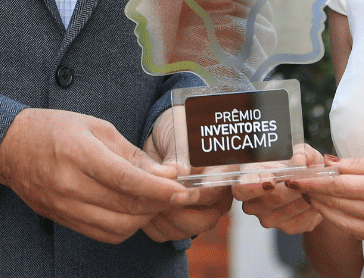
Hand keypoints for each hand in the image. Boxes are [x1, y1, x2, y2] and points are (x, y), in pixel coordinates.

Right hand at [0, 108, 191, 243]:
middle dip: (158, 204)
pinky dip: (126, 228)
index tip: (182, 191)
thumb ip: (131, 154)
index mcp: (79, 152)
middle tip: (176, 195)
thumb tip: (166, 175)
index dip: (159, 189)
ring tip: (155, 202)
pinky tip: (132, 212)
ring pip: (118, 226)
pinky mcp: (64, 220)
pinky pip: (104, 234)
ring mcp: (65, 206)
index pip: (126, 179)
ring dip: (144, 218)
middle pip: (126, 206)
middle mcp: (70, 184)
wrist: (10, 148)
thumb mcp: (95, 127)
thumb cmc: (55, 130)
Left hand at [140, 105, 233, 241]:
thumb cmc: (178, 130)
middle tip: (154, 197)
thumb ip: (180, 155)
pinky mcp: (178, 221)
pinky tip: (138, 207)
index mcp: (224, 175)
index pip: (215, 193)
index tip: (176, 190)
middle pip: (202, 221)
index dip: (195, 195)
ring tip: (142, 199)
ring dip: (159, 219)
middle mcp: (216, 198)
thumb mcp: (180, 136)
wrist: (163, 137)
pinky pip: (165, 234)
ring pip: (182, 231)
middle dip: (175, 212)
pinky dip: (150, 225)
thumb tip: (178, 173)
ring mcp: (198, 213)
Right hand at [236, 144, 327, 233]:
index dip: (253, 186)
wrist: (315, 186)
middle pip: (270, 199)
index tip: (271, 181)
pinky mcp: (288, 227)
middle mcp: (253, 203)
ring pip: (289, 209)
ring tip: (312, 184)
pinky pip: (302, 219)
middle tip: (303, 178)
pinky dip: (312, 207)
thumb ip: (301, 152)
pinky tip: (314, 196)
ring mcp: (268, 218)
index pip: (241, 188)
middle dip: (290, 189)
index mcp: (248, 180)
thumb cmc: (301, 166)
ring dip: (304, 196)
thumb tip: (299, 159)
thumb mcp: (302, 153)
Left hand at [290, 153, 363, 247]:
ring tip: (313, 196)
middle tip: (298, 185)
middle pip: (336, 206)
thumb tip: (330, 163)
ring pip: (343, 222)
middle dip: (314, 195)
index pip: (337, 187)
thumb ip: (359, 164)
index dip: (313, 182)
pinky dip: (343, 220)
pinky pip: (358, 232)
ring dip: (324, 209)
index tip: (296, 178)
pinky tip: (335, 209)